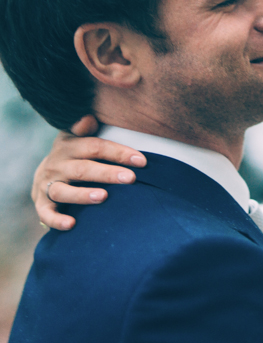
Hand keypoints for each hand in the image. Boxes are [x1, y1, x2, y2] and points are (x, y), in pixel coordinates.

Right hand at [33, 116, 146, 230]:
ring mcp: (47, 184)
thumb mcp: (78, 137)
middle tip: (130, 179)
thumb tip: (87, 117)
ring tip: (103, 197)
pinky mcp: (41, 203)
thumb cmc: (75, 154)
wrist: (44, 173)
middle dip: (106, 173)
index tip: (141, 161)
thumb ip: (85, 129)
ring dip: (82, 195)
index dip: (118, 152)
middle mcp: (57, 165)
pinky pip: (46, 213)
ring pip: (63, 191)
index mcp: (69, 146)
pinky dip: (57, 219)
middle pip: (82, 169)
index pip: (95, 147)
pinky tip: (72, 224)